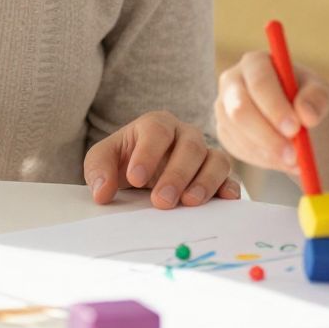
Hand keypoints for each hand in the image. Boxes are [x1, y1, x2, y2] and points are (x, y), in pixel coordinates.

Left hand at [84, 110, 241, 207]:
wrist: (141, 173)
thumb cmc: (125, 161)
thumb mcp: (103, 160)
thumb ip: (98, 170)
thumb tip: (103, 193)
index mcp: (157, 124)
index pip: (157, 131)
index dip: (148, 154)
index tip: (135, 179)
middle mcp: (186, 135)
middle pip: (190, 146)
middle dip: (177, 174)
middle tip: (162, 201)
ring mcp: (205, 154)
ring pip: (216, 160)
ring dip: (205, 182)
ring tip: (189, 203)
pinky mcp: (218, 175)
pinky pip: (230, 178)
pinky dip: (230, 188)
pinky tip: (225, 199)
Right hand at [214, 50, 328, 175]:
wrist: (299, 117)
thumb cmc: (308, 98)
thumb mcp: (320, 93)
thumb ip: (316, 99)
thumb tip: (306, 115)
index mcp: (255, 63)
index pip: (259, 83)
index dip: (275, 107)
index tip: (294, 129)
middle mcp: (232, 82)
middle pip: (240, 110)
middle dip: (267, 135)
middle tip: (293, 155)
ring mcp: (224, 108)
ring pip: (239, 135)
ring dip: (269, 152)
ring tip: (296, 160)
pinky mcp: (225, 132)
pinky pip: (240, 150)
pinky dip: (264, 160)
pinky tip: (283, 160)